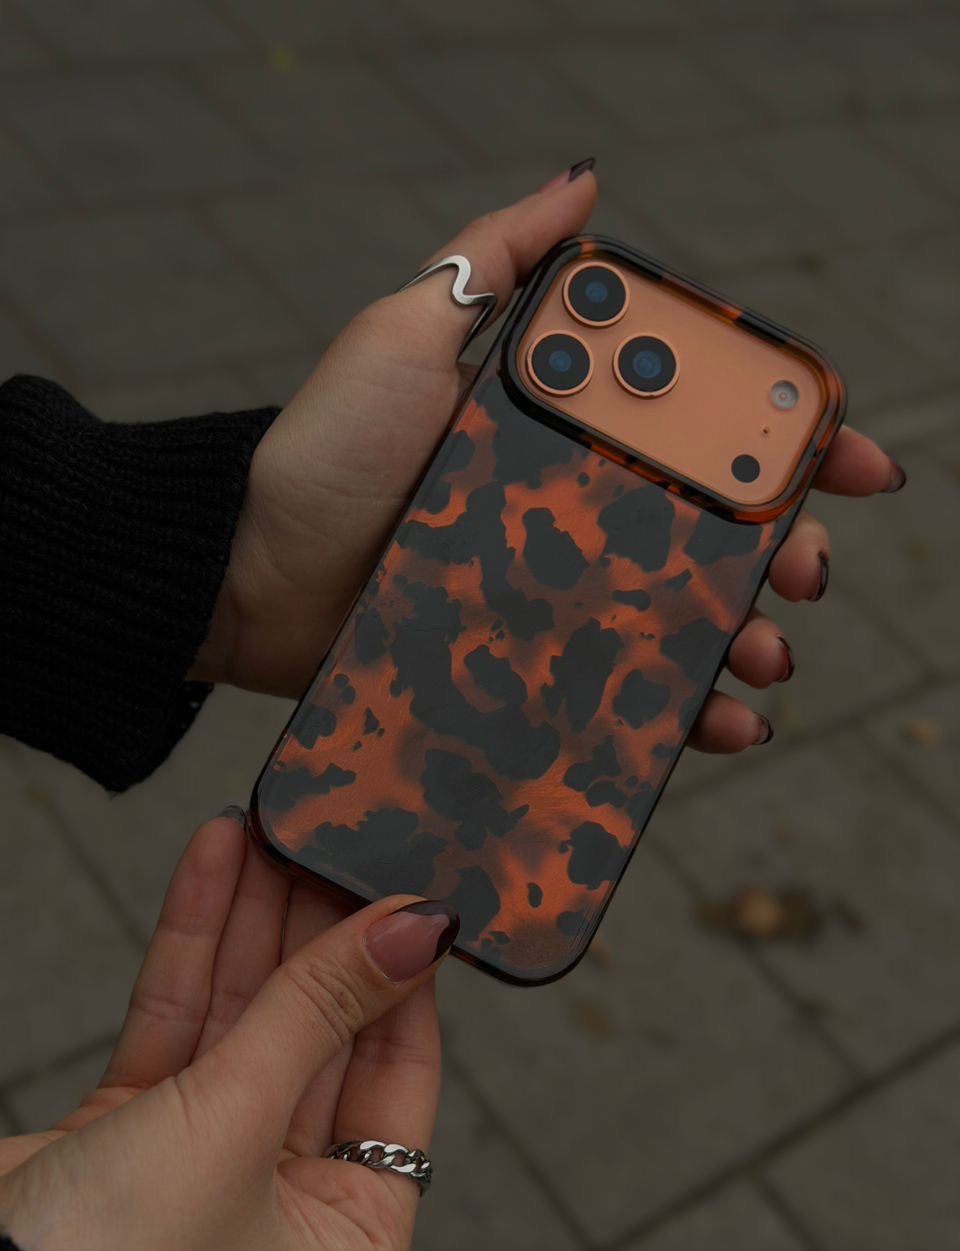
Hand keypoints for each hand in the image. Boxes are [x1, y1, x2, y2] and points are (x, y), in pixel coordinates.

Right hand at [0, 813, 455, 1250]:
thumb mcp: (240, 1123)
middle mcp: (283, 1198)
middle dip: (318, 927)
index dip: (399, 975)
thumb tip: (412, 929)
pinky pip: (180, 1016)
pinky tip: (217, 859)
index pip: (399, 1073)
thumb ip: (321, 1011)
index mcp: (345, 1233)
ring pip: (248, 1011)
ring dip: (255, 915)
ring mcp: (205, 1157)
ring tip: (273, 828)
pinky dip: (194, 938)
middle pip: (322, 1030)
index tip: (402, 893)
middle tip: (329, 843)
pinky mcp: (132, 1126)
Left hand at [193, 162, 905, 752]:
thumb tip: (585, 182)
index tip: (844, 459)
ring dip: (746, 633)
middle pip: (708, 531)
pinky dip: (685, 708)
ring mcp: (554, 595)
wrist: (250, 569)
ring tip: (767, 651)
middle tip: (803, 570)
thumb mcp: (409, 332)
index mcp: (565, 434)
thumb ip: (495, 258)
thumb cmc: (326, 448)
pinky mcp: (528, 666)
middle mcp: (573, 512)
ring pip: (681, 615)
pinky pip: (624, 689)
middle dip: (779, 547)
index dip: (781, 444)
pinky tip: (725, 719)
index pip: (695, 432)